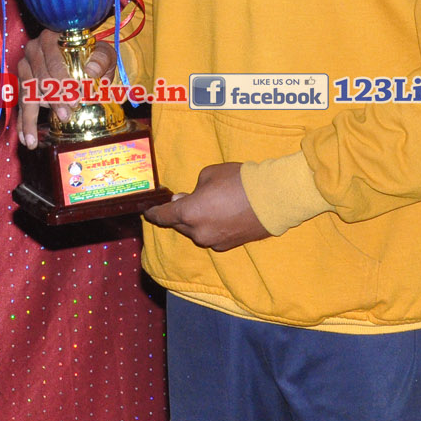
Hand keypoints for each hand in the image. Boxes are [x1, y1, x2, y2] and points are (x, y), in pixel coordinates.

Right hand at [15, 29, 113, 147]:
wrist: (84, 56)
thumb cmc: (94, 55)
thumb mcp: (104, 53)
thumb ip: (102, 59)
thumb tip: (91, 70)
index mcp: (51, 38)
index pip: (54, 61)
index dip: (63, 80)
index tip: (75, 100)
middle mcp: (33, 50)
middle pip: (39, 78)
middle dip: (52, 100)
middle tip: (65, 116)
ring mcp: (25, 66)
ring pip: (26, 93)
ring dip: (32, 118)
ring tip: (33, 140)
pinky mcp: (22, 82)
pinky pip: (21, 103)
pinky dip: (23, 122)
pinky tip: (24, 138)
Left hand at [142, 162, 268, 251]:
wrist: (273, 198)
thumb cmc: (239, 181)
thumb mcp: (209, 175)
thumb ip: (192, 189)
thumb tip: (183, 200)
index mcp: (189, 213)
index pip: (163, 216)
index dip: (153, 213)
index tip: (147, 211)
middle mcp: (198, 232)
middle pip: (179, 225)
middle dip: (178, 214)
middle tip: (184, 200)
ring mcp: (214, 241)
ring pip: (196, 232)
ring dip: (195, 221)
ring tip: (207, 205)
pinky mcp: (228, 245)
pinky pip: (211, 235)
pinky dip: (210, 226)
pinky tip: (220, 214)